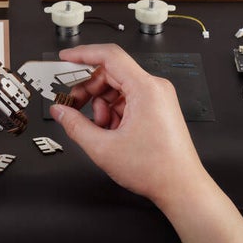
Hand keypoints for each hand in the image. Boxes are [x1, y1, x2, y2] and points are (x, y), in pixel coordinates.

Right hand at [50, 43, 206, 208]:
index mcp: (145, 88)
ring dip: (102, 105)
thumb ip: (75, 126)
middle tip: (73, 106)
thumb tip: (60, 112)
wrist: (182, 188)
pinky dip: (114, 112)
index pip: (109, 56)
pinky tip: (111, 133)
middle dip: (89, 90)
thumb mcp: (104, 148)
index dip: (83, 54)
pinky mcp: (157, 107)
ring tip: (99, 130)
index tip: (66, 58)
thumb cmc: (156, 169)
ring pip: (118, 88)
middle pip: (111, 73)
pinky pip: (128, 99)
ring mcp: (157, 97)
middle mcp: (154, 87)